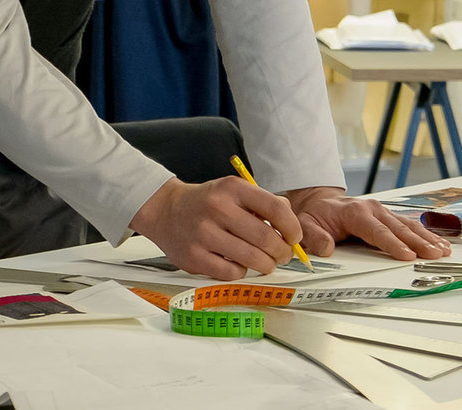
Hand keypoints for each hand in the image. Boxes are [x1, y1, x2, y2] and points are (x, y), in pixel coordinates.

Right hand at [129, 176, 302, 280]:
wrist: (166, 211)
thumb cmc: (208, 202)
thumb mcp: (234, 191)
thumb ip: (263, 203)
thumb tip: (291, 226)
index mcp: (233, 189)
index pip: (275, 209)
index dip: (292, 227)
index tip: (295, 237)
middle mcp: (218, 209)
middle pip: (265, 237)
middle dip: (282, 251)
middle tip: (284, 255)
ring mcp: (204, 234)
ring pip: (251, 258)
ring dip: (266, 265)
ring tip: (267, 263)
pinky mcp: (194, 257)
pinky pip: (231, 273)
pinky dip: (242, 272)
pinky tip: (240, 265)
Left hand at [285, 185, 452, 260]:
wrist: (319, 201)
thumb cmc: (315, 215)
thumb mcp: (305, 225)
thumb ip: (315, 237)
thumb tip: (327, 249)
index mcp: (355, 213)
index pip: (377, 232)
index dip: (393, 244)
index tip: (407, 256)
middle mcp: (373, 209)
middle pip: (399, 229)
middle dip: (418, 243)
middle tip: (434, 255)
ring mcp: (382, 211)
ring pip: (408, 225)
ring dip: (427, 238)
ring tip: (443, 250)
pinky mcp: (388, 216)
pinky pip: (409, 224)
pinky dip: (425, 234)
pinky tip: (439, 242)